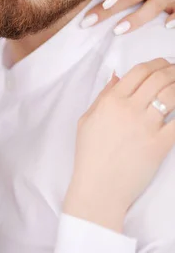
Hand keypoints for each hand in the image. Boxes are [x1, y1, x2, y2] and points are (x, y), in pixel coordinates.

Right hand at [64, 59, 174, 231]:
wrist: (98, 188)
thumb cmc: (90, 157)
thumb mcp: (87, 121)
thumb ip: (102, 96)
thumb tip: (117, 77)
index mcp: (110, 102)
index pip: (139, 71)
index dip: (156, 64)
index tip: (164, 65)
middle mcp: (128, 110)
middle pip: (159, 79)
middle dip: (173, 71)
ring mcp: (145, 127)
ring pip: (172, 95)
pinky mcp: (160, 145)